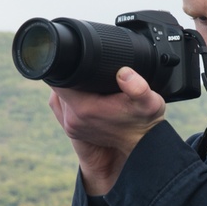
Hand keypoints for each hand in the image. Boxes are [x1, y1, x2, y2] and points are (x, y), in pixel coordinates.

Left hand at [49, 67, 165, 194]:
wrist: (141, 148)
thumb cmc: (145, 124)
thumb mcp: (149, 103)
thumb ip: (138, 87)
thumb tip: (124, 73)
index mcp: (84, 109)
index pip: (58, 79)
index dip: (64, 64)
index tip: (74, 56)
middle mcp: (72, 119)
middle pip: (57, 86)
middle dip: (68, 74)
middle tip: (84, 65)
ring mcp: (70, 126)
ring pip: (58, 97)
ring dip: (68, 87)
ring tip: (85, 79)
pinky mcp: (72, 130)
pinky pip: (61, 107)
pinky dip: (69, 98)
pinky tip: (83, 92)